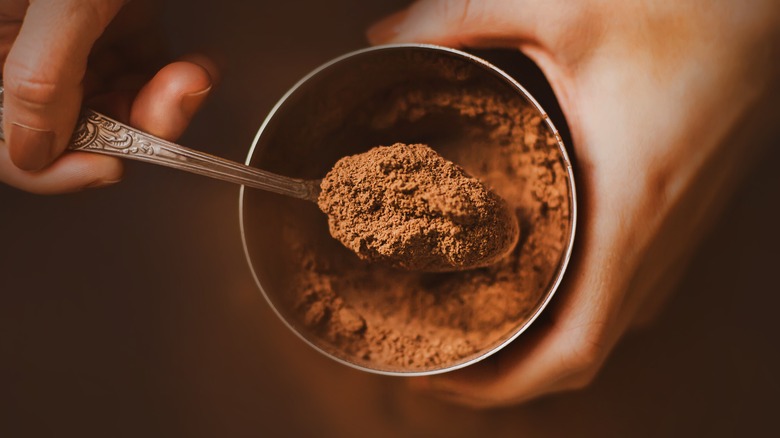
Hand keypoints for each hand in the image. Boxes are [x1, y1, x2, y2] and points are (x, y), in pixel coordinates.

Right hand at [0, 0, 216, 193]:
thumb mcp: (63, 5)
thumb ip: (41, 77)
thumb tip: (33, 151)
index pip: (6, 137)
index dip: (51, 167)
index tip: (107, 166)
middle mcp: (32, 50)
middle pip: (73, 129)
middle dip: (133, 126)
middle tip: (169, 107)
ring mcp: (79, 43)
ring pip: (120, 109)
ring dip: (168, 105)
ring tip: (191, 75)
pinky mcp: (123, 30)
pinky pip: (149, 77)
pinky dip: (182, 80)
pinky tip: (199, 65)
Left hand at [369, 0, 779, 406]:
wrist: (774, 5)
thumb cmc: (691, 6)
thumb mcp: (564, 7)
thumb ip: (463, 18)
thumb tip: (386, 34)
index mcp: (630, 208)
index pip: (572, 349)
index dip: (503, 385)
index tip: (439, 378)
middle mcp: (658, 238)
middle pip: (580, 352)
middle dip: (504, 371)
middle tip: (435, 347)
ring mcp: (677, 234)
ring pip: (603, 326)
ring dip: (537, 343)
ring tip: (469, 323)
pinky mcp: (680, 216)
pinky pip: (623, 290)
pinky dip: (571, 308)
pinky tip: (530, 280)